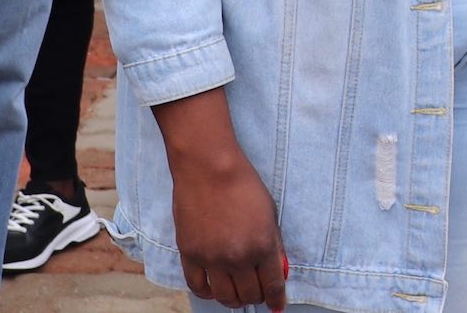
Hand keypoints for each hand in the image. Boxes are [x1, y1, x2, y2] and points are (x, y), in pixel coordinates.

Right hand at [159, 92, 288, 310]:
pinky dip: (208, 293)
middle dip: (256, 298)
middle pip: (249, 295)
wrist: (209, 168)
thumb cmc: (244, 185)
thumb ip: (273, 245)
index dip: (276, 300)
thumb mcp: (270, 214)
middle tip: (256, 293)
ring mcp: (211, 258)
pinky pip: (198, 287)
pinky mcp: (190, 254)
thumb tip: (276, 271)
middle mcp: (238, 257)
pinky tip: (215, 289)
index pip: (272, 287)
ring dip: (234, 300)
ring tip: (237, 293)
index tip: (276, 306)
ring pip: (224, 297)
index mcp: (262, 246)